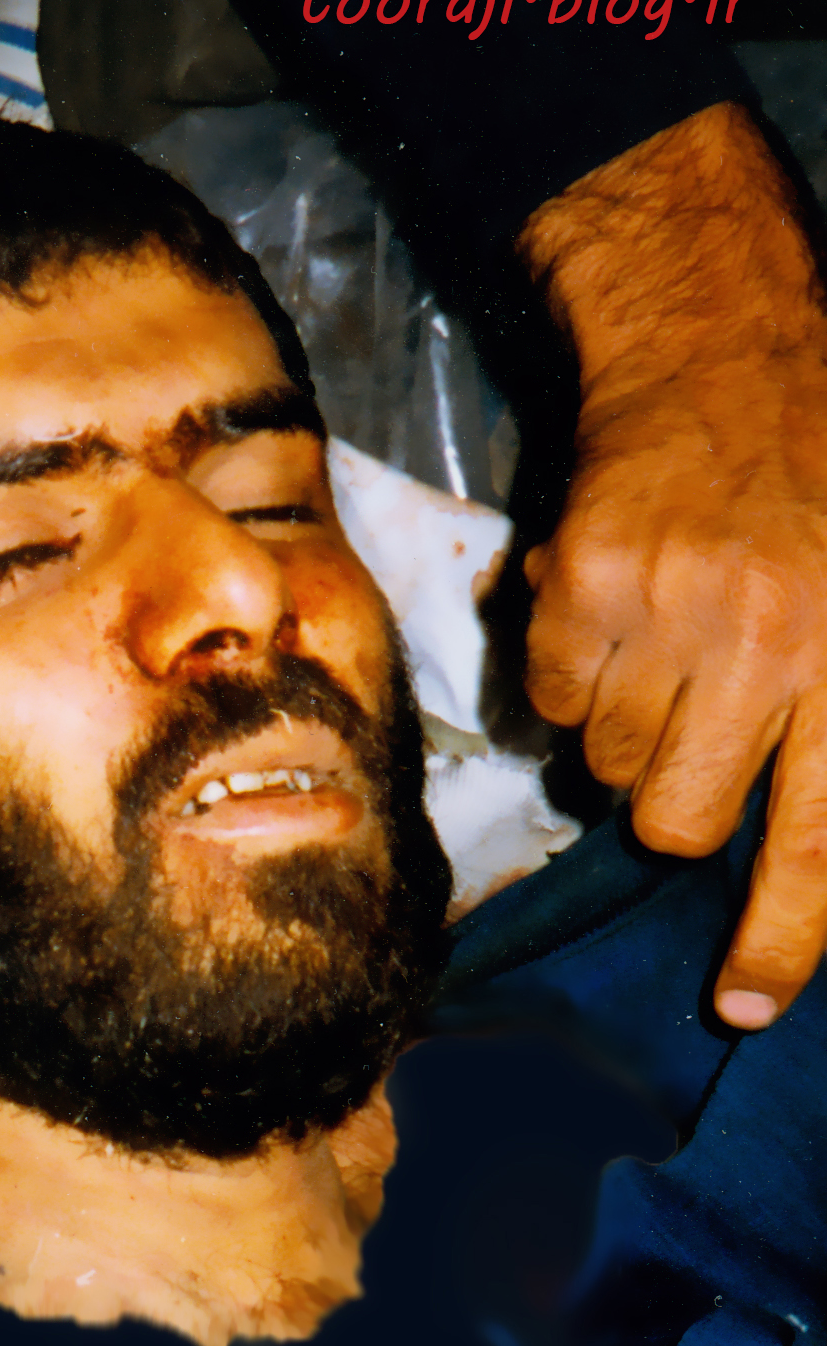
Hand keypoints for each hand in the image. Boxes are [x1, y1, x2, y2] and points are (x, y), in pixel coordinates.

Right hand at [519, 104, 826, 1030]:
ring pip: (603, 764)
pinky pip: (546, 697)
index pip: (819, 840)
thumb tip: (808, 855)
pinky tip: (605, 608)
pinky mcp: (584, 586)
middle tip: (691, 723)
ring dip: (620, 723)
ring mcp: (673, 616)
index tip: (741, 1006)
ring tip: (659, 640)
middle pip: (677, 821)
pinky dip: (563, 668)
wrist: (725, 338)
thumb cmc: (817, 478)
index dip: (780, 936)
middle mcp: (772, 646)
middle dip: (671, 795)